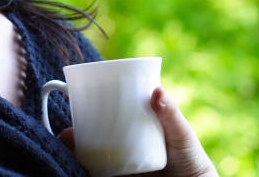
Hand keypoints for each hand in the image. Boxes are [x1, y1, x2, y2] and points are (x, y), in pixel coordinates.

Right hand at [58, 87, 217, 176]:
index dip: (96, 107)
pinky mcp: (120, 176)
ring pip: (95, 154)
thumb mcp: (182, 134)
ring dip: (77, 149)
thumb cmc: (190, 158)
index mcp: (139, 127)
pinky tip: (76, 163)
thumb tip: (157, 90)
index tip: (78, 99)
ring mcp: (123, 163)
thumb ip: (171, 115)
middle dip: (79, 131)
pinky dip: (86, 168)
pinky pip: (100, 172)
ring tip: (67, 143)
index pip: (115, 113)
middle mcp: (128, 144)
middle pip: (98, 133)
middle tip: (68, 131)